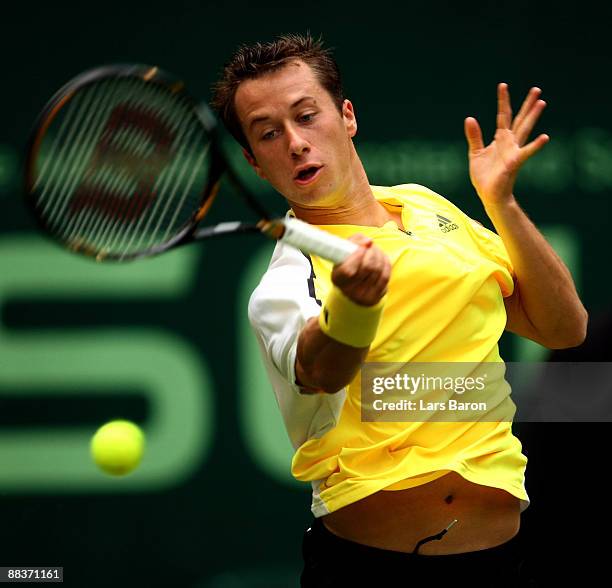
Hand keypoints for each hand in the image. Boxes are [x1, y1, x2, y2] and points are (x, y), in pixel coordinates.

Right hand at [331, 234, 390, 305]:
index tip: (363, 246)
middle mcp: (349, 290)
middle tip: (371, 245)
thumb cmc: (347, 265)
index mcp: (337, 279)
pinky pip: (385, 276)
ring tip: (376, 249)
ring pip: (378, 270)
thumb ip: (353, 242)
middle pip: (367, 268)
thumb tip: (368, 241)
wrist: (352, 288)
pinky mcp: (375, 296)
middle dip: (372, 252)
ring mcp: (363, 296)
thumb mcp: (343, 253)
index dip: (357, 255)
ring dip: (379, 255)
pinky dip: (385, 263)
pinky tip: (382, 257)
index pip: (347, 270)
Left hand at [464, 83, 548, 207]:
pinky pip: (526, 152)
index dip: (503, 101)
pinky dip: (535, 145)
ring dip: (533, 117)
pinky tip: (545, 137)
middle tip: (536, 89)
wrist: (489, 195)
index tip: (503, 85)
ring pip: (524, 130)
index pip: (503, 116)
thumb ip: (474, 136)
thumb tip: (470, 118)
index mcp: (500, 139)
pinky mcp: (514, 162)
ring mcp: (513, 151)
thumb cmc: (484, 176)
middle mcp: (509, 142)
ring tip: (542, 103)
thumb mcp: (475, 153)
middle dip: (527, 105)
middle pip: (520, 119)